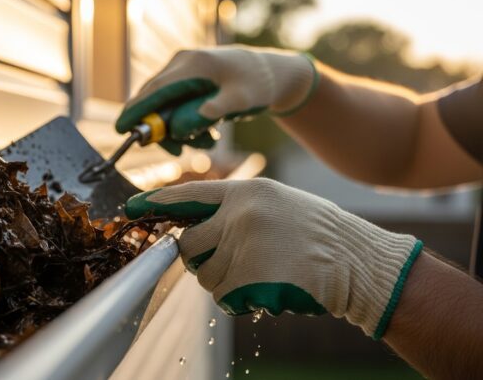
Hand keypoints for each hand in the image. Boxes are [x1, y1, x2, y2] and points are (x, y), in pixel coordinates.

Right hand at [115, 45, 317, 154]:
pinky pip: (173, 105)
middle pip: (153, 99)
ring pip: (163, 105)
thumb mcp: (242, 99)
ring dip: (178, 129)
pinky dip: (184, 122)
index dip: (136, 111)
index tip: (121, 130)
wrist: (273, 73)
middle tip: (180, 151)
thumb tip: (188, 123)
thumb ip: (216, 109)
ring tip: (207, 141)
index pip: (155, 90)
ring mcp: (182, 70)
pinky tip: (206, 133)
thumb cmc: (259, 84)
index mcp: (193, 64)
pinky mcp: (185, 79)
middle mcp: (182, 63)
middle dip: (162, 129)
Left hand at [125, 178, 422, 338]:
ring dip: (224, 282)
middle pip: (189, 244)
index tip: (133, 207)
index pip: (189, 195)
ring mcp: (244, 247)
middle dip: (200, 258)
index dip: (157, 203)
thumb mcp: (276, 204)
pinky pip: (224, 298)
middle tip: (232, 261)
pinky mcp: (250, 279)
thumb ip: (235, 211)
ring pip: (204, 276)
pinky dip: (241, 300)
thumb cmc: (317, 234)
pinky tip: (270, 287)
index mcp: (246, 192)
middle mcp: (240, 216)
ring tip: (261, 273)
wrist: (358, 263)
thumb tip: (192, 229)